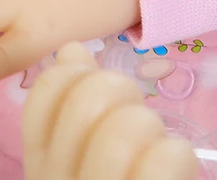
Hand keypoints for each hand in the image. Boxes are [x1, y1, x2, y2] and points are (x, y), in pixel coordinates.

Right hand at [22, 42, 198, 179]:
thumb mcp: (72, 165)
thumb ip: (66, 110)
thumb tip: (72, 50)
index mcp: (39, 165)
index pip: (44, 94)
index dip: (73, 72)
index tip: (92, 83)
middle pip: (87, 100)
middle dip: (120, 90)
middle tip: (132, 111)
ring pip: (127, 127)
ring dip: (151, 125)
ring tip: (156, 145)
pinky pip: (166, 158)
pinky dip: (177, 153)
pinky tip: (174, 166)